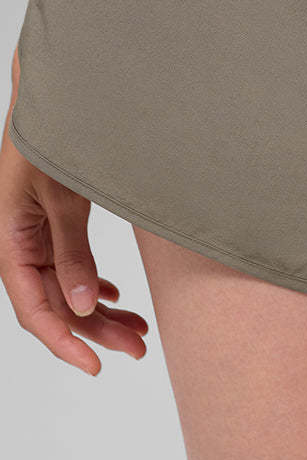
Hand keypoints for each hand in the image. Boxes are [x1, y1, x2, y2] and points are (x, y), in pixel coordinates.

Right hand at [0, 50, 147, 374]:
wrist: (59, 92)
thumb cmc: (54, 135)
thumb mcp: (63, 196)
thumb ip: (72, 252)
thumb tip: (86, 307)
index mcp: (11, 239)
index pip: (34, 308)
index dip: (64, 342)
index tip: (95, 367)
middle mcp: (20, 241)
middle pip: (57, 304)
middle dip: (96, 332)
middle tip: (140, 349)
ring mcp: (36, 231)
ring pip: (68, 287)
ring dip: (102, 312)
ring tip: (141, 331)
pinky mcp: (54, 219)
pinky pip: (70, 266)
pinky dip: (96, 286)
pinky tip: (118, 300)